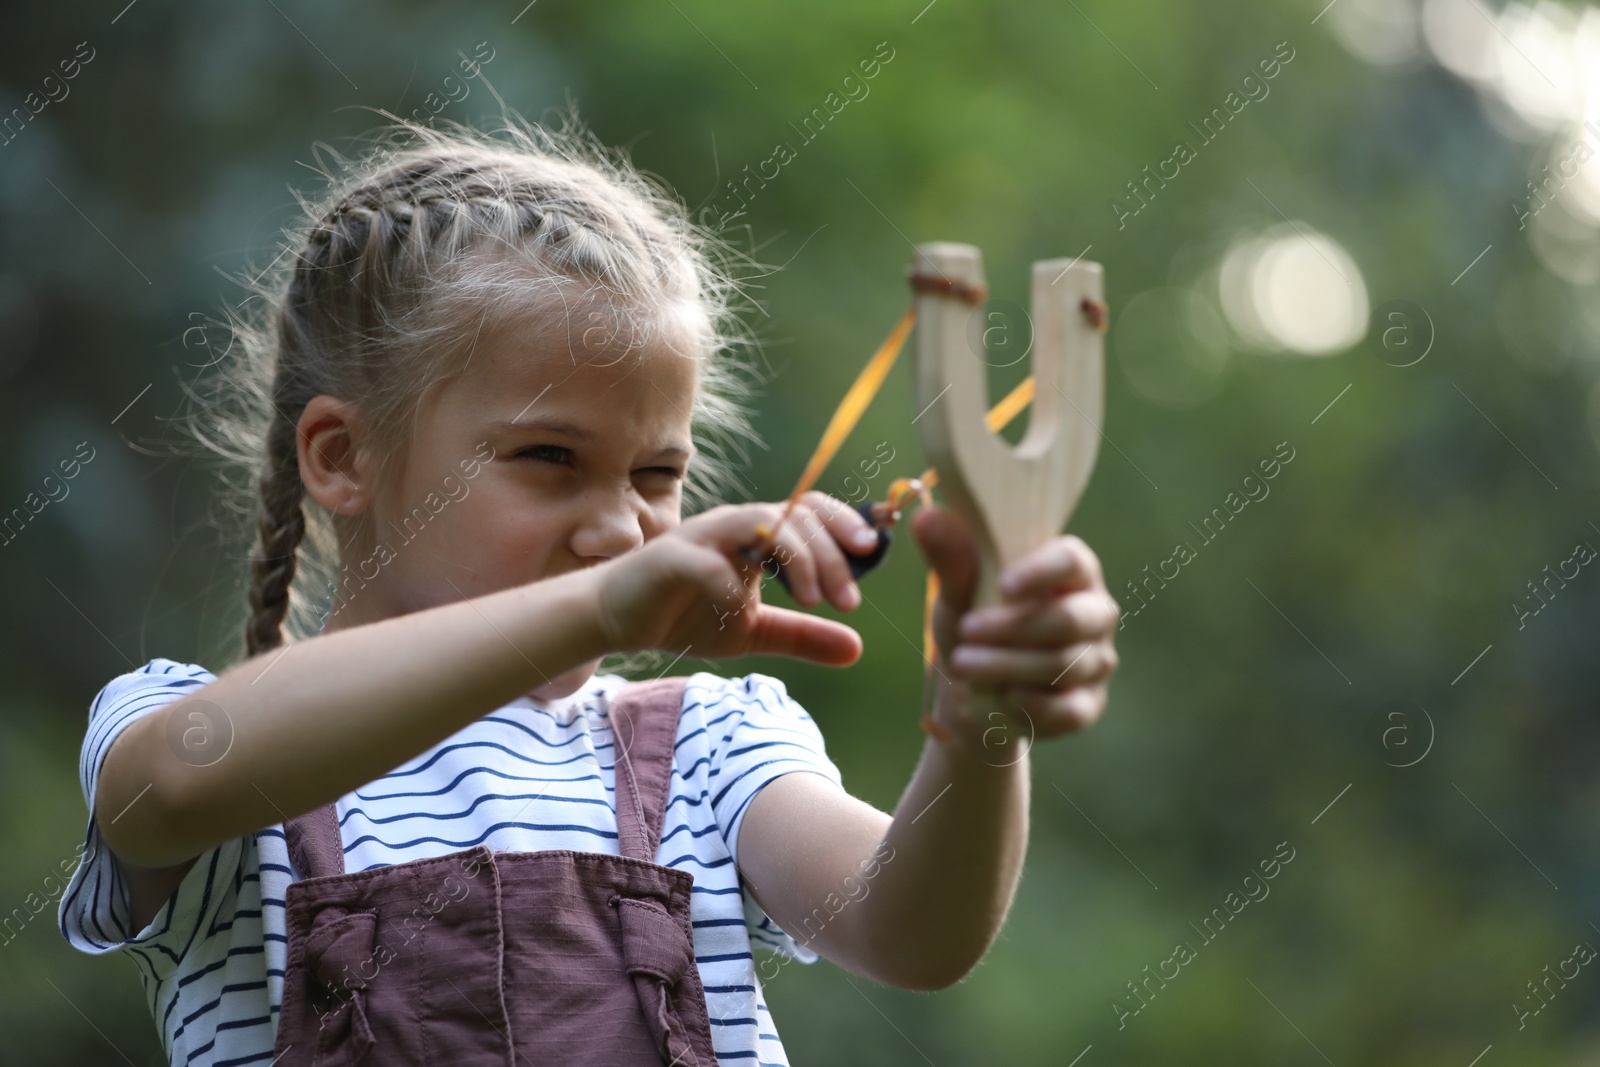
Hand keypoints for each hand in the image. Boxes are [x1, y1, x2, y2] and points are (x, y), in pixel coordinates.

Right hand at [592, 491, 880, 664]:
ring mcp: (702, 537)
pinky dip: (730, 582)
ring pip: (760, 525)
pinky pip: (708, 561)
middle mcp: (735, 525)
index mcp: (759, 533)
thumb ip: (803, 634)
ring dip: (795, 560)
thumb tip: (858, 648)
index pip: (812, 510)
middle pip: (796, 516)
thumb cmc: (685, 613)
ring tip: (812, 601)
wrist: (616, 618)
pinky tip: (743, 609)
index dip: (847, 524)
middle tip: (848, 602)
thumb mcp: (754, 630)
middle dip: (830, 556)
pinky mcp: (669, 558)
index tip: (874, 555)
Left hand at [911, 503, 1118, 744]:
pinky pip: (1067, 710)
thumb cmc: (973, 619)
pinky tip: (995, 698)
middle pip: (1071, 619)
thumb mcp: (957, 589)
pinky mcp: (1087, 704)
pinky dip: (1028, 706)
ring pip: (1064, 665)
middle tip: (965, 631)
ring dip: (1008, 667)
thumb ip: (951, 557)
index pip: (1072, 561)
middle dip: (1014, 628)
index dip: (1042, 572)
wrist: (974, 685)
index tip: (1004, 585)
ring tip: (960, 665)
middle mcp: (1094, 611)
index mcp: (1070, 570)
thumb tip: (926, 517)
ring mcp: (1095, 659)